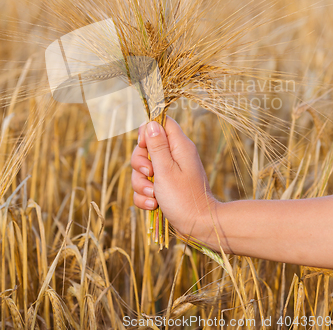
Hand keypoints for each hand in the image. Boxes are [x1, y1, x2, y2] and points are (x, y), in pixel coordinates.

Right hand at [130, 116, 216, 240]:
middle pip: (146, 147)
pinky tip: (153, 205)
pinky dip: (145, 196)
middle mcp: (174, 156)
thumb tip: (151, 123)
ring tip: (154, 196)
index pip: (161, 123)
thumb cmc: (184, 197)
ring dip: (142, 184)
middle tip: (150, 174)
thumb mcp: (166, 170)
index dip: (147, 131)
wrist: (199, 226)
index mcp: (179, 146)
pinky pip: (146, 186)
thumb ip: (157, 146)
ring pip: (143, 169)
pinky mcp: (164, 187)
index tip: (143, 146)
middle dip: (140, 163)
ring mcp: (169, 172)